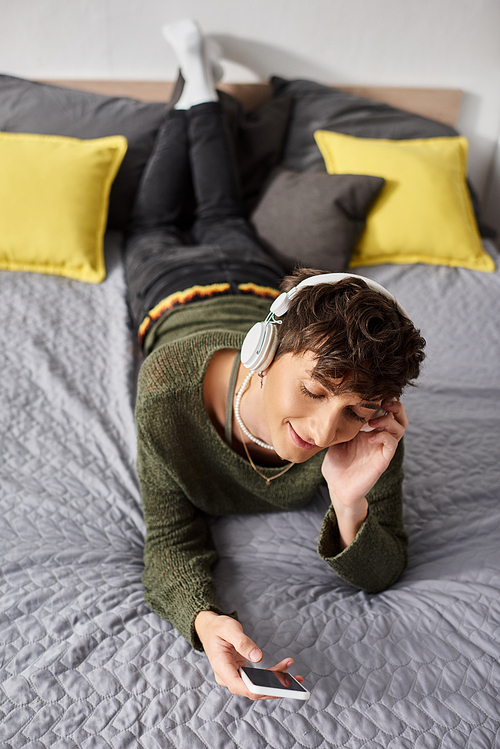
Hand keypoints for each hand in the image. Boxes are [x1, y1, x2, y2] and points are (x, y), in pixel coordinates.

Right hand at [195, 611, 302, 699]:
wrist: (210, 628)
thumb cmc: (218, 627)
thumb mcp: (229, 629)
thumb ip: (243, 642)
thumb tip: (258, 657)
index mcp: (221, 668)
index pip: (239, 686)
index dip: (258, 689)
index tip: (276, 687)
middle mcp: (228, 677)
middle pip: (251, 691)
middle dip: (274, 689)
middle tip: (293, 684)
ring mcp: (235, 676)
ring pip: (257, 686)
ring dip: (277, 682)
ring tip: (296, 675)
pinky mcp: (242, 673)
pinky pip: (258, 678)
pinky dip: (272, 674)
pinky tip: (285, 666)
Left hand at [321, 400, 406, 541]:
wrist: (337, 487)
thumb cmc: (336, 464)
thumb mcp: (336, 439)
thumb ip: (340, 423)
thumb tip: (336, 405)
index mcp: (370, 431)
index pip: (387, 412)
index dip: (384, 401)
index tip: (373, 394)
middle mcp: (379, 438)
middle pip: (400, 418)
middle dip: (395, 407)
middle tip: (383, 402)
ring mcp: (382, 449)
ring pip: (400, 429)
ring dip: (389, 420)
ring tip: (373, 421)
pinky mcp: (382, 460)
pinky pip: (391, 444)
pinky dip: (384, 436)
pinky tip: (369, 437)